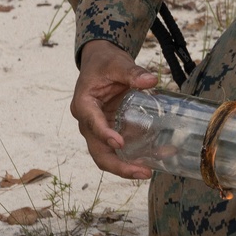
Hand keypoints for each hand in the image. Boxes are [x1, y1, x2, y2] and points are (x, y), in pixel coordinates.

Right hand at [71, 40, 158, 178]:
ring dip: (125, 166)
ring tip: (148, 172)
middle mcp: (87, 122)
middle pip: (97, 151)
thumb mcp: (117, 64)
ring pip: (106, 155)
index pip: (92, 123)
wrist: (101, 62)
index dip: (105, 135)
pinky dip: (132, 156)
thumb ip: (133, 72)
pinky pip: (118, 149)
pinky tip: (152, 160)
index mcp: (83, 104)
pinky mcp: (109, 131)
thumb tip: (151, 80)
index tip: (120, 143)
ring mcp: (98, 129)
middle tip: (141, 172)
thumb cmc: (105, 63)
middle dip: (117, 165)